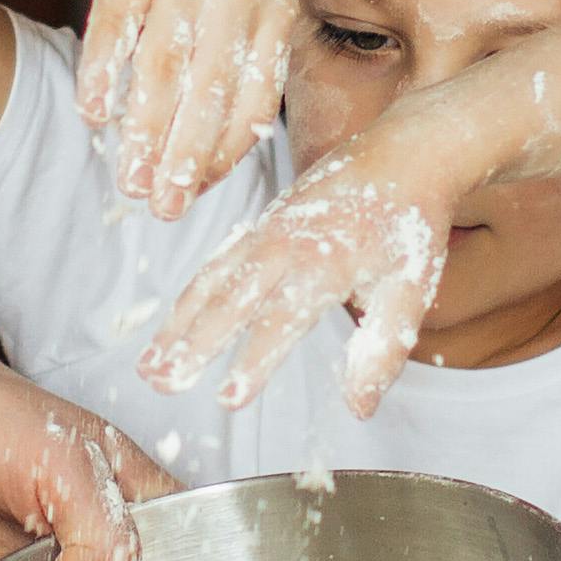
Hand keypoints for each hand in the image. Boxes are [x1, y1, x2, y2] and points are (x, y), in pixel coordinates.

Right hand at [71, 0, 300, 214]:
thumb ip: (253, 55)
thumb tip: (228, 148)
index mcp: (277, 5)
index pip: (258, 97)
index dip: (226, 152)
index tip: (198, 195)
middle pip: (209, 92)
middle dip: (183, 159)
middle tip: (162, 211)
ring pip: (162, 68)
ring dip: (142, 131)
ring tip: (127, 181)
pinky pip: (115, 25)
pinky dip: (103, 72)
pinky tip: (92, 114)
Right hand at [138, 143, 456, 416]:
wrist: (404, 153)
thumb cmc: (410, 223)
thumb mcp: (412, 288)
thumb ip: (383, 349)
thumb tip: (360, 408)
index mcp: (326, 261)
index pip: (281, 319)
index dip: (253, 361)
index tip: (229, 399)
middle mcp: (286, 244)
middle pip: (230, 300)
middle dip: (192, 344)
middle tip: (161, 383)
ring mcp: (267, 231)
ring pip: (212, 281)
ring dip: (178, 324)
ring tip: (149, 366)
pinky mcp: (261, 224)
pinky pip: (217, 262)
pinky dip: (191, 296)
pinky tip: (173, 326)